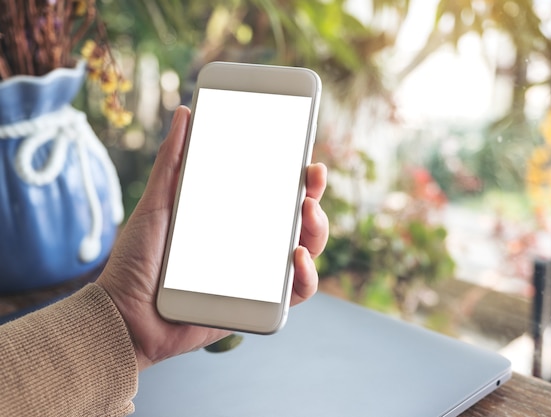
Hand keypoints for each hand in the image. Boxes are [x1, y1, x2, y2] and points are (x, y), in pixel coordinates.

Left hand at [96, 106, 328, 370]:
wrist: (124, 315)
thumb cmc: (138, 260)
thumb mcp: (156, 204)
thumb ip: (171, 162)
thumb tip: (184, 113)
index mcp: (230, 218)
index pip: (273, 193)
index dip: (295, 176)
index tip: (305, 157)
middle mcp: (249, 243)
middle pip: (297, 218)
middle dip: (313, 196)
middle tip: (311, 178)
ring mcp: (256, 273)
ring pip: (306, 249)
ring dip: (317, 230)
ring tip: (307, 213)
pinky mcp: (259, 303)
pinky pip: (296, 292)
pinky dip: (306, 276)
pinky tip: (297, 257)